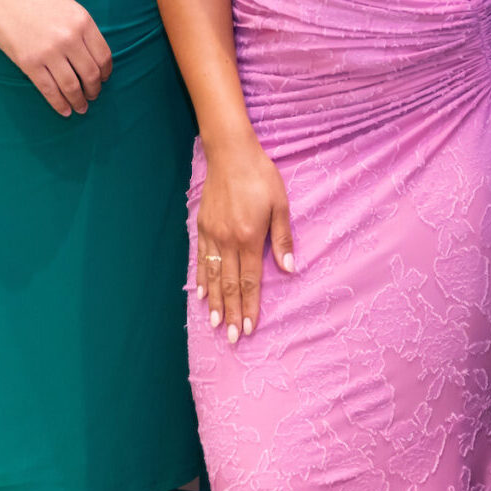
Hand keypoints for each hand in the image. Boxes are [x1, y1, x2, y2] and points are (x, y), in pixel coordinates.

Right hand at [0, 0, 112, 116]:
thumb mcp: (66, 5)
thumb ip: (81, 28)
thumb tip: (92, 57)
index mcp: (82, 21)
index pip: (103, 56)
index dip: (106, 73)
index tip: (104, 79)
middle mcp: (69, 37)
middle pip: (91, 74)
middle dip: (94, 90)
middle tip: (93, 96)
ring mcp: (49, 52)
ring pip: (72, 86)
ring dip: (79, 101)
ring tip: (80, 107)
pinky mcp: (29, 63)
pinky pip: (49, 90)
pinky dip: (59, 104)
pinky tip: (64, 110)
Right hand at [195, 136, 294, 343]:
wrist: (230, 152)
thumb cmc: (260, 175)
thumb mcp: (280, 203)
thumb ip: (283, 237)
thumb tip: (289, 268)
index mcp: (249, 237)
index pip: (250, 280)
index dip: (250, 306)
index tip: (250, 328)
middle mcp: (228, 239)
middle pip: (230, 284)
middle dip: (232, 313)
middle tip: (232, 338)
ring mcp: (212, 233)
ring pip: (213, 275)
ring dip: (215, 302)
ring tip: (216, 324)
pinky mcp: (202, 225)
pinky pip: (201, 257)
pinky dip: (201, 277)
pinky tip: (201, 293)